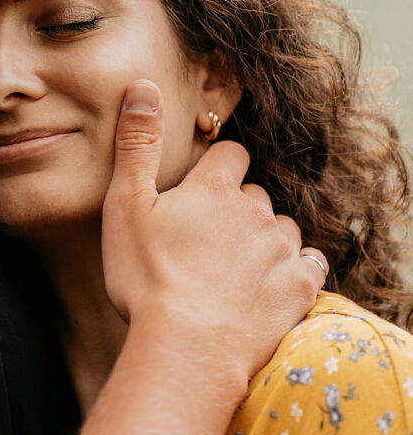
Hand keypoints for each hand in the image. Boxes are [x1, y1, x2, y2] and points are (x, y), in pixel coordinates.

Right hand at [102, 81, 326, 379]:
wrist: (186, 348)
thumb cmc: (146, 278)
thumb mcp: (125, 205)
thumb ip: (138, 143)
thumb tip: (144, 86)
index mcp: (214, 189)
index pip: (231, 155)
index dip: (217, 167)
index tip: (202, 187)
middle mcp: (255, 212)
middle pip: (255, 194)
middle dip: (238, 208)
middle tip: (209, 237)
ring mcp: (280, 251)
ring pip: (282, 228)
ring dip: (265, 239)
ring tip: (236, 266)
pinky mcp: (298, 289)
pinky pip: (309, 265)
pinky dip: (293, 270)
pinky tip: (270, 285)